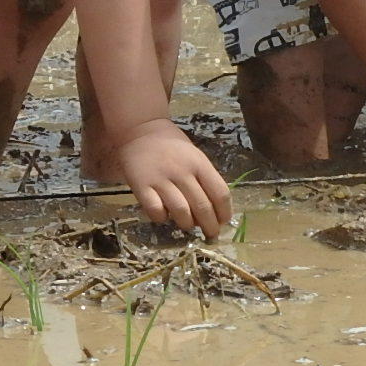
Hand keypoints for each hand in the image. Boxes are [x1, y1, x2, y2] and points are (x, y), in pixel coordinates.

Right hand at [118, 118, 229, 238]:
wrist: (140, 131)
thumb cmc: (172, 147)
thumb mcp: (194, 157)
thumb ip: (203, 180)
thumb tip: (213, 211)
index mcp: (199, 164)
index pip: (220, 193)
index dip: (225, 212)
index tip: (223, 222)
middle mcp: (182, 172)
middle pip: (202, 207)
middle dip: (210, 226)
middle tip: (210, 234)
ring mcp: (161, 180)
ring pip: (181, 212)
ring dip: (187, 224)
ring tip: (187, 224)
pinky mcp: (141, 186)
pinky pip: (156, 212)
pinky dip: (162, 218)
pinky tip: (164, 214)